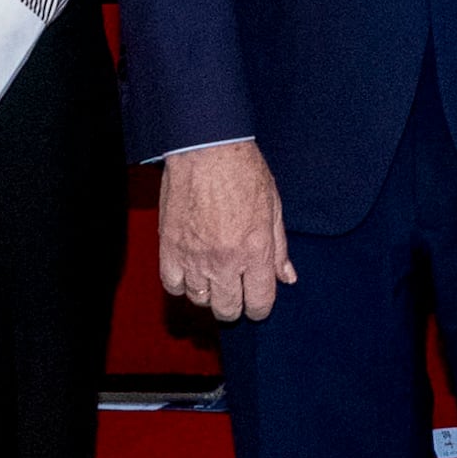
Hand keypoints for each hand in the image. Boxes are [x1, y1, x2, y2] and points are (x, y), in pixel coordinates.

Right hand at [159, 140, 293, 320]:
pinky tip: (190, 272)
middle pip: (227, 309)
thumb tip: (287, 277)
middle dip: (235, 306)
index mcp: (255, 251)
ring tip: (213, 279)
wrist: (206, 149)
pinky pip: (172, 285)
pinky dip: (181, 284)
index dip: (259, 308)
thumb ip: (279, 249)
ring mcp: (194, 256)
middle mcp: (225, 260)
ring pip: (200, 300)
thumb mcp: (273, 208)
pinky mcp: (169, 247)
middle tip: (236, 293)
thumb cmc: (243, 172)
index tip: (257, 303)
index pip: (258, 303)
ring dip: (209, 294)